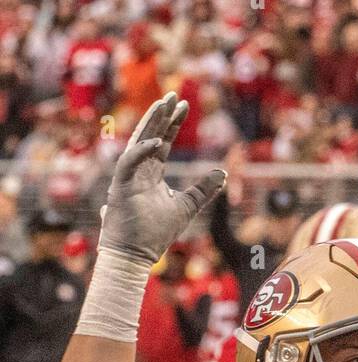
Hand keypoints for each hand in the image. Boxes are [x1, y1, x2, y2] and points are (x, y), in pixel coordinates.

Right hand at [99, 91, 225, 265]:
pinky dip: (141, 151)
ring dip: (150, 123)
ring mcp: (127, 177)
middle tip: (174, 94)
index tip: (184, 105)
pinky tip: (156, 141)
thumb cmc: (155, 234)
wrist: (135, 256)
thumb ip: (203, 189)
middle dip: (162, 115)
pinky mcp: (119, 187)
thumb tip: (222, 173)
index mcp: (151, 174)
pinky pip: (129, 162)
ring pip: (138, 142)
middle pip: (150, 135)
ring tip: (163, 104)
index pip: (162, 142)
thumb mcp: (187, 206)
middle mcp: (138, 171)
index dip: (172, 124)